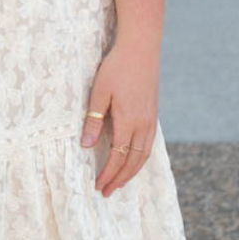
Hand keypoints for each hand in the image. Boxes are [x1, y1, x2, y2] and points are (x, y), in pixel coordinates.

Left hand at [81, 34, 158, 196]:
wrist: (142, 47)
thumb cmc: (117, 67)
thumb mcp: (99, 92)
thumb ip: (93, 120)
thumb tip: (85, 146)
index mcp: (129, 121)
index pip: (118, 157)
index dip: (108, 174)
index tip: (98, 186)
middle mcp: (143, 125)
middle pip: (134, 162)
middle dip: (120, 179)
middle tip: (107, 192)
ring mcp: (151, 119)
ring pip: (144, 155)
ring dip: (132, 171)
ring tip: (119, 182)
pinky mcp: (153, 113)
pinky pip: (149, 144)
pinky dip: (140, 158)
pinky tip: (133, 160)